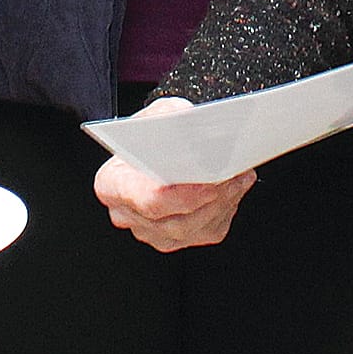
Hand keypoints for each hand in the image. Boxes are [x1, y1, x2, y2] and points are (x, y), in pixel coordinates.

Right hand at [91, 98, 256, 251]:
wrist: (150, 150)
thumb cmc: (150, 133)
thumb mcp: (156, 114)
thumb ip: (172, 116)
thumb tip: (196, 122)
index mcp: (111, 184)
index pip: (146, 199)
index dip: (180, 194)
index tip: (210, 180)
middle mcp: (127, 215)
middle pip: (174, 219)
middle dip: (211, 196)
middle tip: (235, 173)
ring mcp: (151, 233)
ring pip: (194, 227)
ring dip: (223, 202)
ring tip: (241, 175)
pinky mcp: (176, 239)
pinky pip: (206, 231)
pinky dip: (226, 208)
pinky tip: (236, 186)